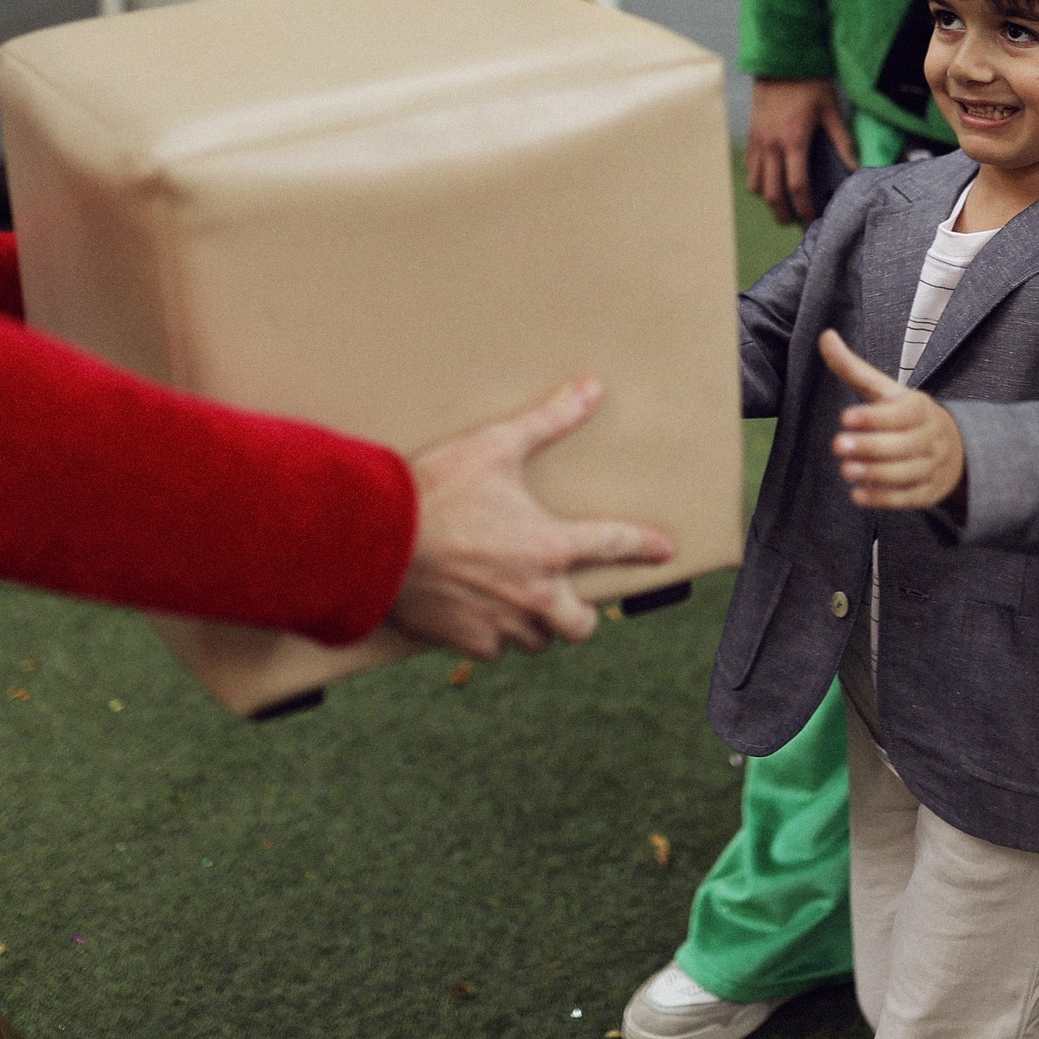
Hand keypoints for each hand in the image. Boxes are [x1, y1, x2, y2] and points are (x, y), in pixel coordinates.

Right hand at [394, 376, 674, 659]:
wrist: (373, 539)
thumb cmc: (435, 491)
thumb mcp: (495, 446)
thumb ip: (548, 421)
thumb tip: (593, 389)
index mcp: (549, 546)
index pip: (614, 545)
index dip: (644, 546)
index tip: (664, 551)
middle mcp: (534, 592)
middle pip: (581, 624)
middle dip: (580, 614)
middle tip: (565, 596)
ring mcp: (500, 622)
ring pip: (536, 640)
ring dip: (534, 624)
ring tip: (517, 601)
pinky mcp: (465, 640)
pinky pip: (492, 649)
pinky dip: (490, 634)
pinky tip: (475, 613)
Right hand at [747, 77, 857, 225]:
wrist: (780, 60)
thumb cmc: (808, 83)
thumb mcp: (831, 109)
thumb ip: (843, 141)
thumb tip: (857, 167)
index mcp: (793, 140)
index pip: (796, 186)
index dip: (804, 208)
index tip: (813, 220)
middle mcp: (771, 145)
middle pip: (772, 193)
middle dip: (783, 213)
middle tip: (795, 223)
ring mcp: (758, 141)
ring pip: (756, 184)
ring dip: (769, 200)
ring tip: (783, 206)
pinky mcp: (751, 136)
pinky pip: (750, 168)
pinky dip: (759, 181)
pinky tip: (772, 182)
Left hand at [818, 329, 962, 508]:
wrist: (955, 449)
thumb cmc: (906, 415)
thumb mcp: (885, 391)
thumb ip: (854, 368)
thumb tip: (825, 336)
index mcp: (919, 408)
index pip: (901, 413)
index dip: (875, 417)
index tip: (846, 417)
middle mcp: (929, 438)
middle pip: (904, 445)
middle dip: (871, 446)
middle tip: (838, 445)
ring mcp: (931, 467)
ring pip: (906, 472)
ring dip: (876, 474)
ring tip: (846, 470)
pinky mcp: (927, 493)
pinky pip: (908, 498)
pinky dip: (884, 499)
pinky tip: (858, 495)